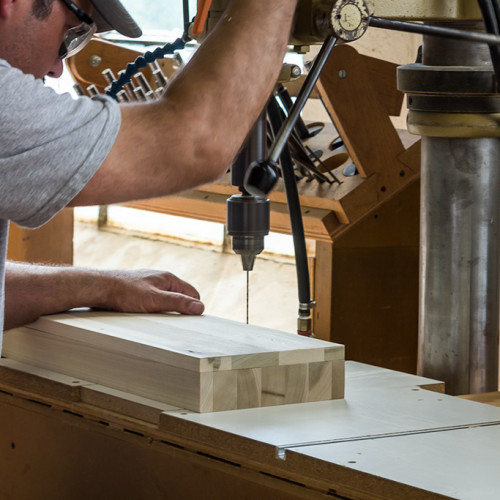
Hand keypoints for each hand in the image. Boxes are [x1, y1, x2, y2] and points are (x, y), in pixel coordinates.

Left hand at [4, 262, 203, 330]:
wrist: (98, 288)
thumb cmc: (125, 292)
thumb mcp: (155, 300)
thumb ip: (178, 303)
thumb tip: (200, 308)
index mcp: (169, 279)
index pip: (192, 294)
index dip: (193, 308)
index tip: (190, 323)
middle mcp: (160, 281)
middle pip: (180, 298)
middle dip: (179, 312)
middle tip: (174, 326)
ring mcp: (149, 286)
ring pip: (166, 302)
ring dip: (165, 313)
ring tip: (157, 323)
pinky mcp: (138, 294)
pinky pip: (153, 304)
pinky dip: (153, 312)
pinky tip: (145, 320)